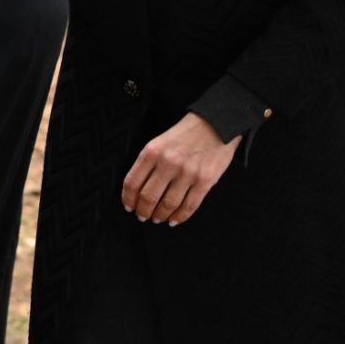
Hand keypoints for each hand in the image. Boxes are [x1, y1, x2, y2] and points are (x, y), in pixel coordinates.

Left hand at [122, 113, 240, 225]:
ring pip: (168, 204)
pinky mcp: (205, 181)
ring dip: (160, 215)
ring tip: (157, 218)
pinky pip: (189, 205)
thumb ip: (148, 162)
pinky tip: (174, 220)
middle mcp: (168, 163)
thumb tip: (137, 188)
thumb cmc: (185, 134)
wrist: (216, 124)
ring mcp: (187, 173)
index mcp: (152, 152)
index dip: (128, 198)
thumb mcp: (159, 142)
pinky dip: (180, 217)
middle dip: (142, 211)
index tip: (129, 206)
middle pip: (148, 197)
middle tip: (142, 216)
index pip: (132, 182)